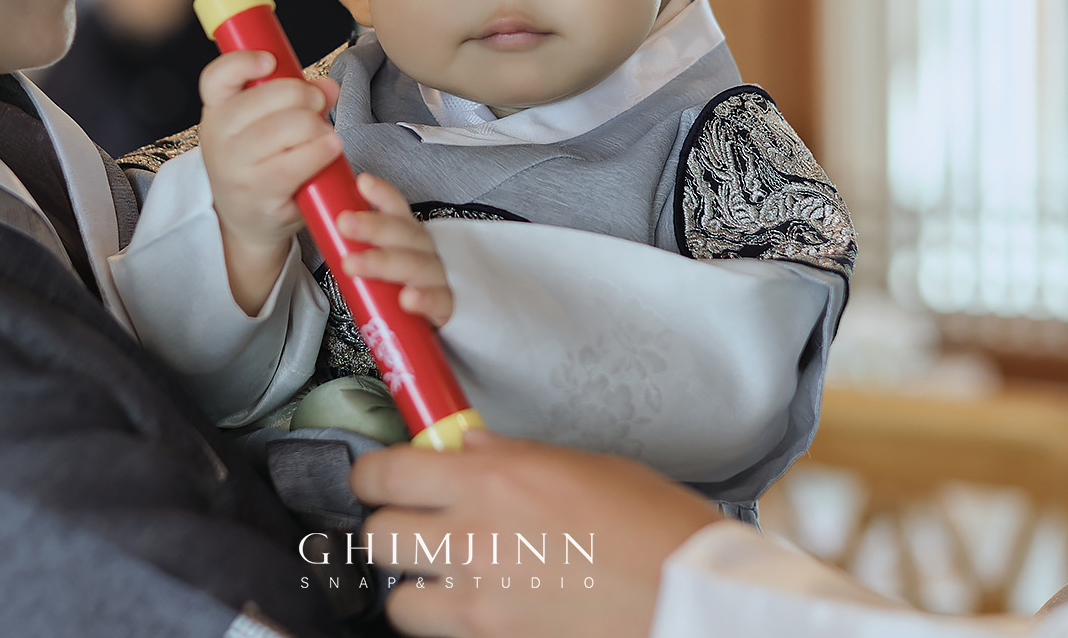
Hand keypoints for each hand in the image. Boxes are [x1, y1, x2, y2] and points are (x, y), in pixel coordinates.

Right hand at [198, 49, 341, 313]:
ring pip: (284, 129)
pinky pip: (296, 164)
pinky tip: (330, 147)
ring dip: (315, 124)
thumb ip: (293, 99)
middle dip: (301, 94)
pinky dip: (320, 151)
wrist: (247, 222)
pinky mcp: (259, 195)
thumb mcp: (263, 127)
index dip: (242, 63)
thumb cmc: (258, 166)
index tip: (270, 61)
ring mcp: (235, 169)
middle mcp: (218, 139)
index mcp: (216, 112)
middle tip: (317, 102)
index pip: (216, 78)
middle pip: (263, 100)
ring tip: (324, 131)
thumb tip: (328, 86)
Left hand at [340, 174, 453, 326]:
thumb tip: (319, 219)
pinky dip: (425, 299)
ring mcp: (437, 279)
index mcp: (407, 238)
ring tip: (354, 264)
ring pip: (418, 265)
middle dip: (375, 226)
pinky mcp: (447, 309)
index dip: (383, 195)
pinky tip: (407, 299)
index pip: (397, 211)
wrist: (427, 335)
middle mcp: (425, 253)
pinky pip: (440, 302)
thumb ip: (355, 247)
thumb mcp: (376, 266)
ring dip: (386, 262)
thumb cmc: (396, 293)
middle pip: (405, 234)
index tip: (363, 182)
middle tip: (345, 223)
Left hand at [350, 430, 717, 637]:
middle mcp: (476, 537)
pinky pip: (443, 634)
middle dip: (389, 527)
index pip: (388, 470)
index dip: (375, 473)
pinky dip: (451, 623)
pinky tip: (482, 606)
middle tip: (412, 523)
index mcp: (497, 478)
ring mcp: (482, 599)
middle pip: (376, 535)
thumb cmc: (658, 529)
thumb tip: (472, 447)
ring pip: (397, 600)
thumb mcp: (588, 466)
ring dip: (413, 586)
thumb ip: (516, 456)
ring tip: (442, 576)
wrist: (692, 595)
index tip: (383, 475)